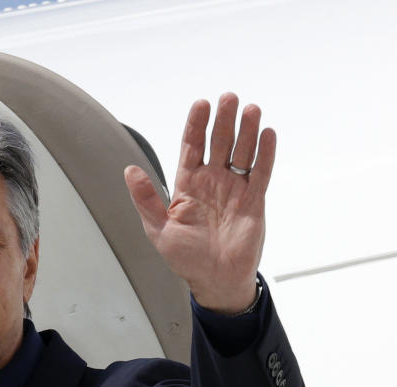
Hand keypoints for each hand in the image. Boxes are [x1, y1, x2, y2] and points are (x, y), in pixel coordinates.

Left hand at [124, 93, 275, 313]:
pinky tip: (267, 134)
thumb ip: (146, 198)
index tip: (201, 105)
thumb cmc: (186, 257)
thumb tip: (130, 171)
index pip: (192, 147)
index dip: (196, 126)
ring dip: (246, 131)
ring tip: (250, 109)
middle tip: (228, 98)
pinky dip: (265, 154)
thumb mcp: (158, 229)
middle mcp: (212, 182)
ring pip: (242, 153)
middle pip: (219, 143)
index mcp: (187, 185)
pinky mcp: (253, 201)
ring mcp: (234, 190)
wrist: (214, 279)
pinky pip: (260, 173)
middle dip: (223, 121)